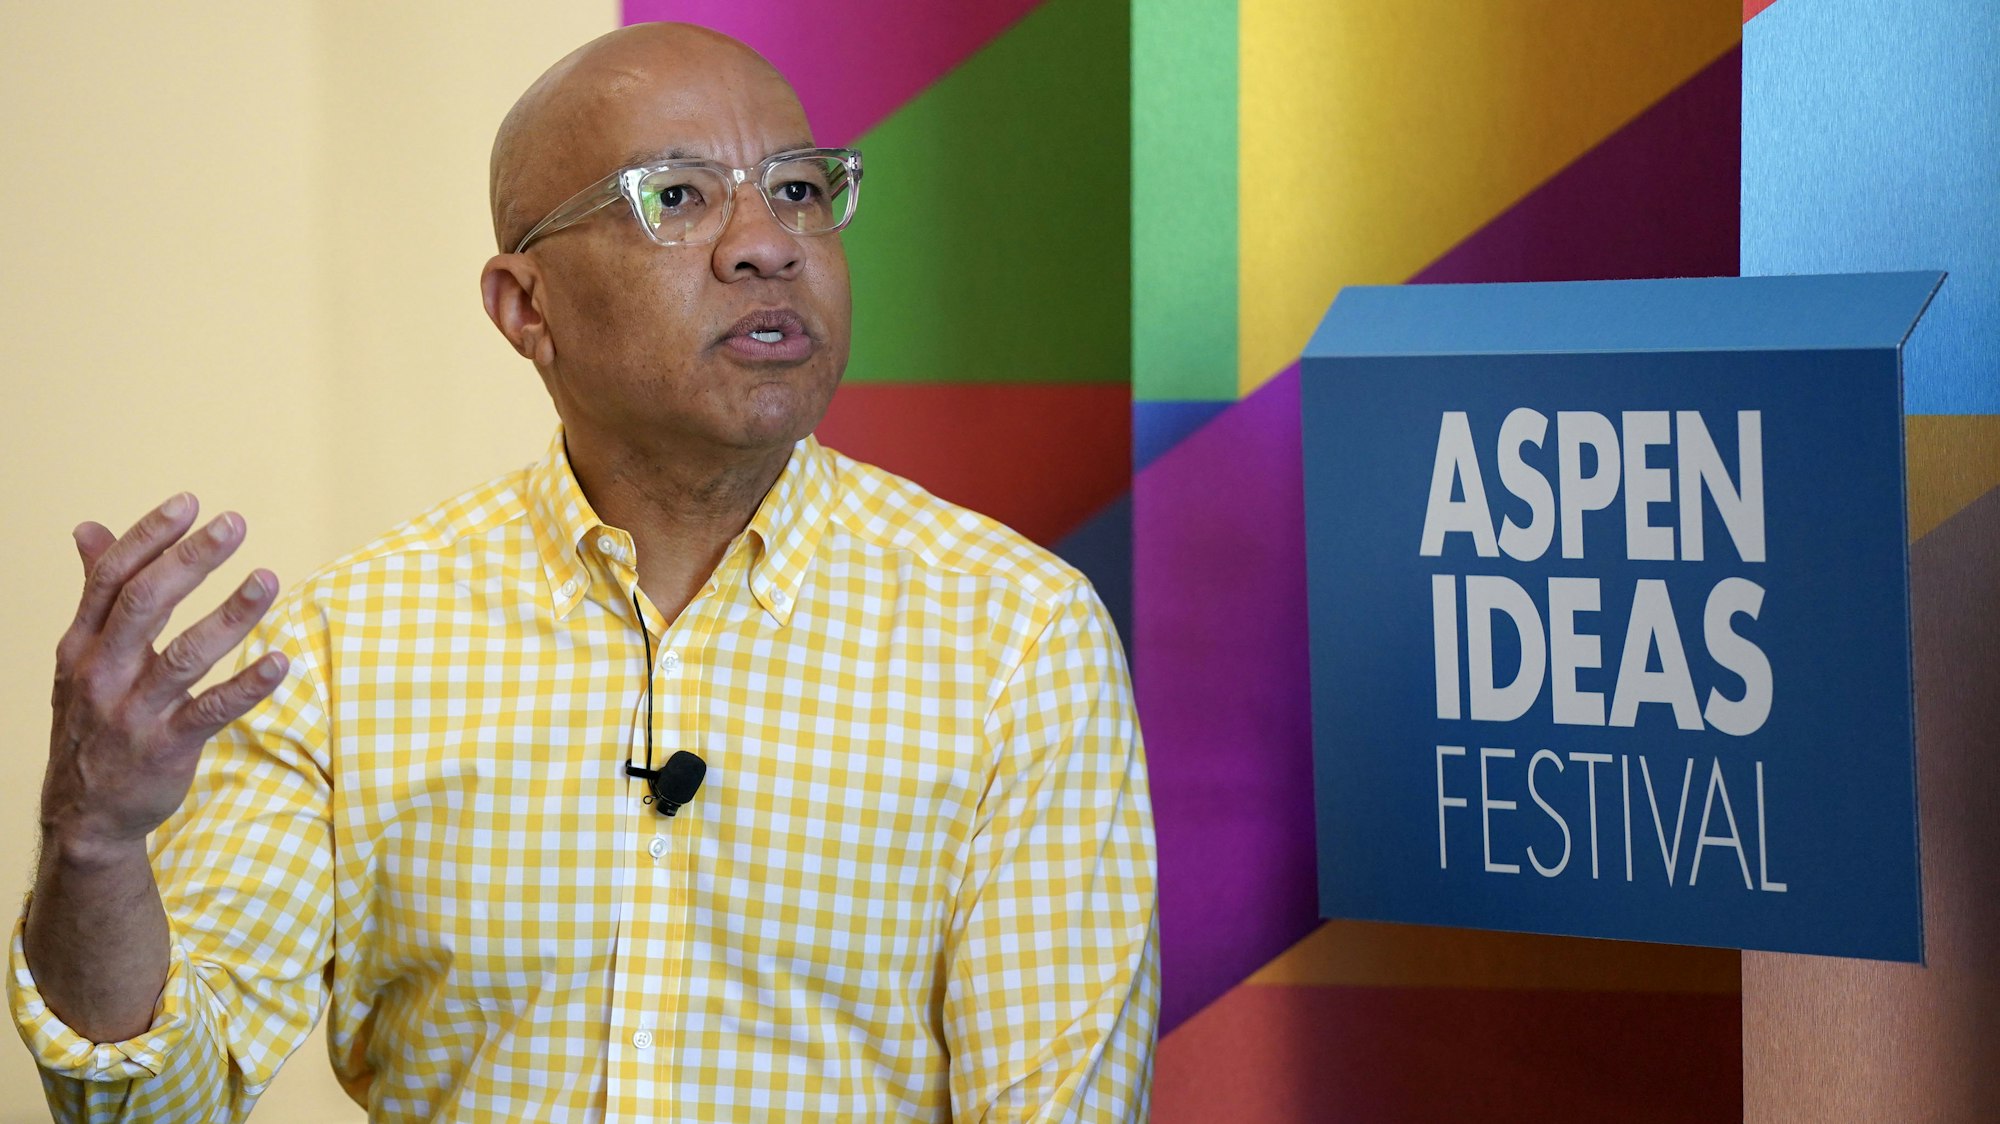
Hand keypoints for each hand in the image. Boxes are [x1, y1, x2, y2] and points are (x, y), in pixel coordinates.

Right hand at [41, 493, 288, 857]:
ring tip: (268, 578)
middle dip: (190, 560)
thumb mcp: (80, 657)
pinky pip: (212, 711)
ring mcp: (133, 712)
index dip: (149, 537)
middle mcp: (102, 673)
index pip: (111, 578)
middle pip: (145, 604)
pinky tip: (282, 662)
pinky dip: (248, 685)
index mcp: (80, 644)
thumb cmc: (91, 719)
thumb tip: (87, 527)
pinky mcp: (167, 747)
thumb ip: (95, 592)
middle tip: (234, 524)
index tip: (190, 502)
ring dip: (230, 615)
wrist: (84, 813)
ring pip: (184, 655)